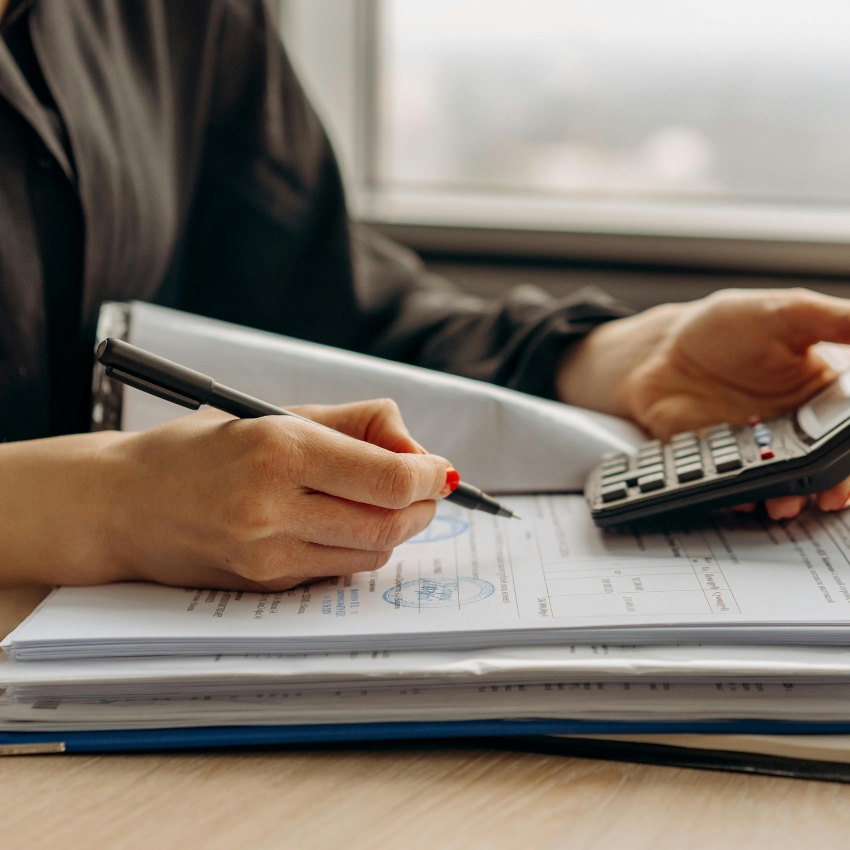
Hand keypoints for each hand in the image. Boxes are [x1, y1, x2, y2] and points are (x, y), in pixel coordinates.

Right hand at [0, 399, 452, 589]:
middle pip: (391, 524)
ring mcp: (268, 555)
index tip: (438, 469)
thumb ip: (356, 424)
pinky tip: (343, 523)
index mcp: (280, 451)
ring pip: (372, 553)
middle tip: (423, 487)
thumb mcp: (276, 415)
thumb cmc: (200, 450)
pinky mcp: (265, 585)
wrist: (123, 505)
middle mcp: (274, 508)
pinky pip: (339, 570)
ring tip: (382, 502)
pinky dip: (359, 547)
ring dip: (396, 528)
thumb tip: (417, 451)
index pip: (390, 479)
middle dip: (422, 505)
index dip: (428, 476)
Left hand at [558, 287, 849, 519]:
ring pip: (785, 481)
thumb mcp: (785, 312)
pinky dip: (743, 495)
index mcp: (823, 391)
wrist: (661, 352)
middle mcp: (796, 425)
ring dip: (790, 496)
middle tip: (830, 494)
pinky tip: (744, 496)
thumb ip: (833, 320)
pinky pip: (738, 486)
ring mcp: (760, 448)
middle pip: (825, 463)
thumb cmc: (724, 327)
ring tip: (785, 502)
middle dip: (831, 484)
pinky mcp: (724, 462)